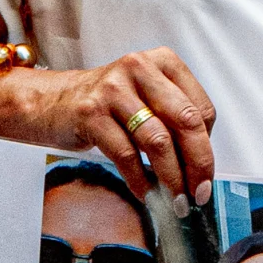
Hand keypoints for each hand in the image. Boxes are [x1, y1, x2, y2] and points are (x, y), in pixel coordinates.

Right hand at [15, 48, 218, 198]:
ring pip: (157, 141)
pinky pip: (126, 155)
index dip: (208, 146)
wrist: (55, 102)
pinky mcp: (92, 113)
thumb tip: (202, 165)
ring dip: (171, 178)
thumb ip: (174, 118)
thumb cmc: (110, 104)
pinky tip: (146, 194)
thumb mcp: (147, 97)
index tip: (206, 175)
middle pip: (185, 121)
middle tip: (199, 193)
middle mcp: (140, 69)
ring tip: (176, 200)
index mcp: (163, 62)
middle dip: (198, 164)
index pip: (201, 108)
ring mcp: (114, 90)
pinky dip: (141, 181)